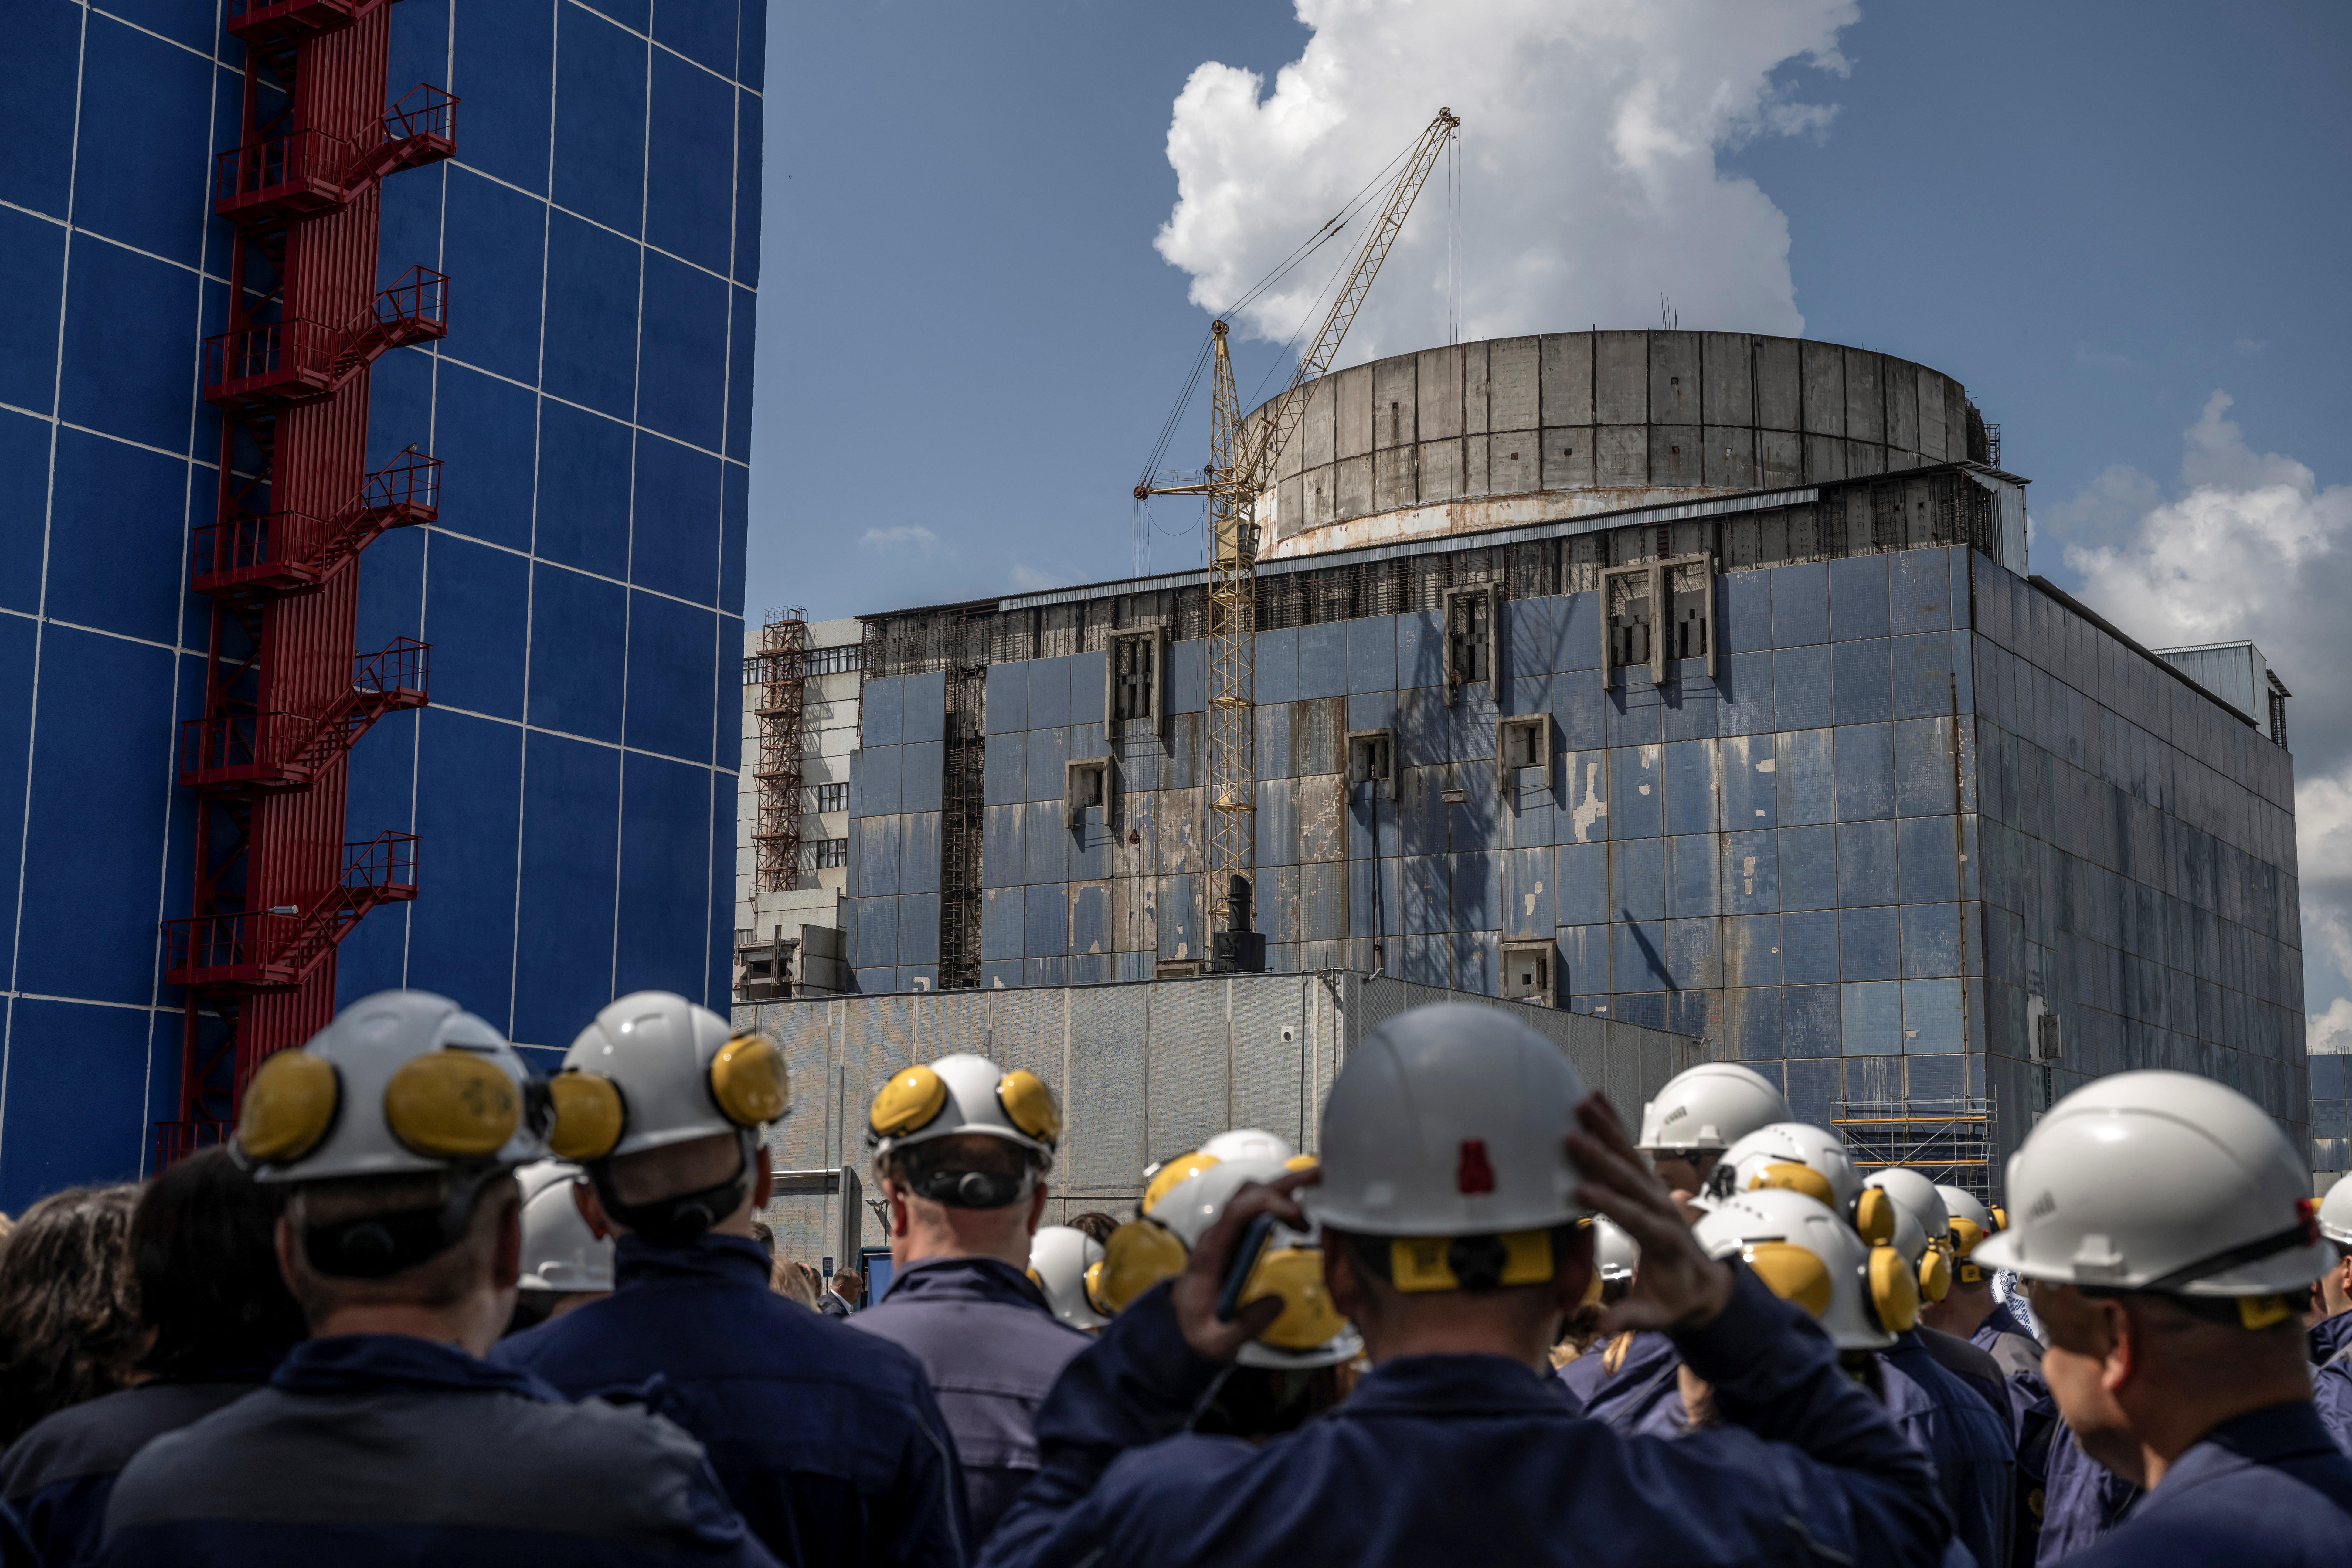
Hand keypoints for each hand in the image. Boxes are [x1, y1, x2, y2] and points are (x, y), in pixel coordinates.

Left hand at [1170, 1167, 1319, 1361]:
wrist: (1182, 1327)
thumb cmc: (1198, 1331)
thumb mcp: (1218, 1341)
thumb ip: (1247, 1324)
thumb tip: (1278, 1301)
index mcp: (1209, 1256)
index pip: (1234, 1214)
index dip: (1265, 1204)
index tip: (1296, 1213)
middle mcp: (1216, 1236)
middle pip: (1246, 1195)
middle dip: (1282, 1184)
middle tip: (1318, 1179)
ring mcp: (1225, 1234)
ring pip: (1252, 1196)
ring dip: (1283, 1191)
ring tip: (1314, 1201)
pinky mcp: (1235, 1238)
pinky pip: (1256, 1209)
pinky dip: (1280, 1204)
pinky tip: (1299, 1219)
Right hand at [1566, 1093, 1734, 1333]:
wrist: (1706, 1285)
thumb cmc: (1677, 1300)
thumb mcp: (1658, 1317)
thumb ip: (1631, 1318)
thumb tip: (1604, 1326)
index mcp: (1663, 1240)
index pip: (1634, 1218)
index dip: (1608, 1205)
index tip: (1579, 1191)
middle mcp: (1662, 1209)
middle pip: (1631, 1179)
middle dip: (1601, 1158)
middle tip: (1571, 1137)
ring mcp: (1656, 1192)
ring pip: (1630, 1156)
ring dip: (1607, 1129)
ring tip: (1581, 1103)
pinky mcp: (1648, 1184)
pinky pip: (1630, 1150)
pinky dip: (1613, 1124)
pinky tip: (1595, 1100)